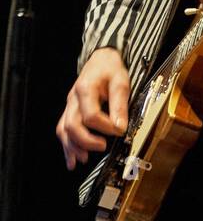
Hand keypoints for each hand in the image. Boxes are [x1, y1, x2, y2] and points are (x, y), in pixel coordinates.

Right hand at [56, 47, 129, 169]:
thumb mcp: (121, 82)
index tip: (119, 131)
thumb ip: (120, 104)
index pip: (91, 115)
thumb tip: (120, 127)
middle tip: (103, 146)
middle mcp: (73, 99)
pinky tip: (72, 160)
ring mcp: (69, 106)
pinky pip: (63, 130)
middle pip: (72, 125)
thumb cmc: (110, 69)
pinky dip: (67, 146)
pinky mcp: (70, 111)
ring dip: (73, 147)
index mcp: (85, 89)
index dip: (105, 127)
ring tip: (84, 159)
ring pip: (64, 130)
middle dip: (86, 140)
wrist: (101, 59)